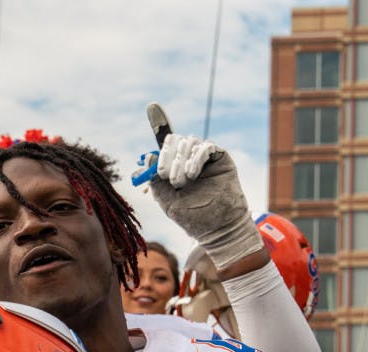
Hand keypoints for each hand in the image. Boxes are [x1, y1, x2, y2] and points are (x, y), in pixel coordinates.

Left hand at [143, 105, 262, 270]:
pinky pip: (205, 146)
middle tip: (165, 173)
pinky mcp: (220, 158)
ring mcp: (205, 158)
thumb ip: (156, 180)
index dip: (159, 124)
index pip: (165, 143)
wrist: (217, 229)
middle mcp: (189, 159)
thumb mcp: (167, 200)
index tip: (151, 106)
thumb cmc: (193, 218)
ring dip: (180, 159)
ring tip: (182, 181)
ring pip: (189, 142)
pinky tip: (193, 174)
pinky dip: (196, 157)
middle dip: (166, 153)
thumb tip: (146, 158)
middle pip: (175, 140)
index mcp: (174, 167)